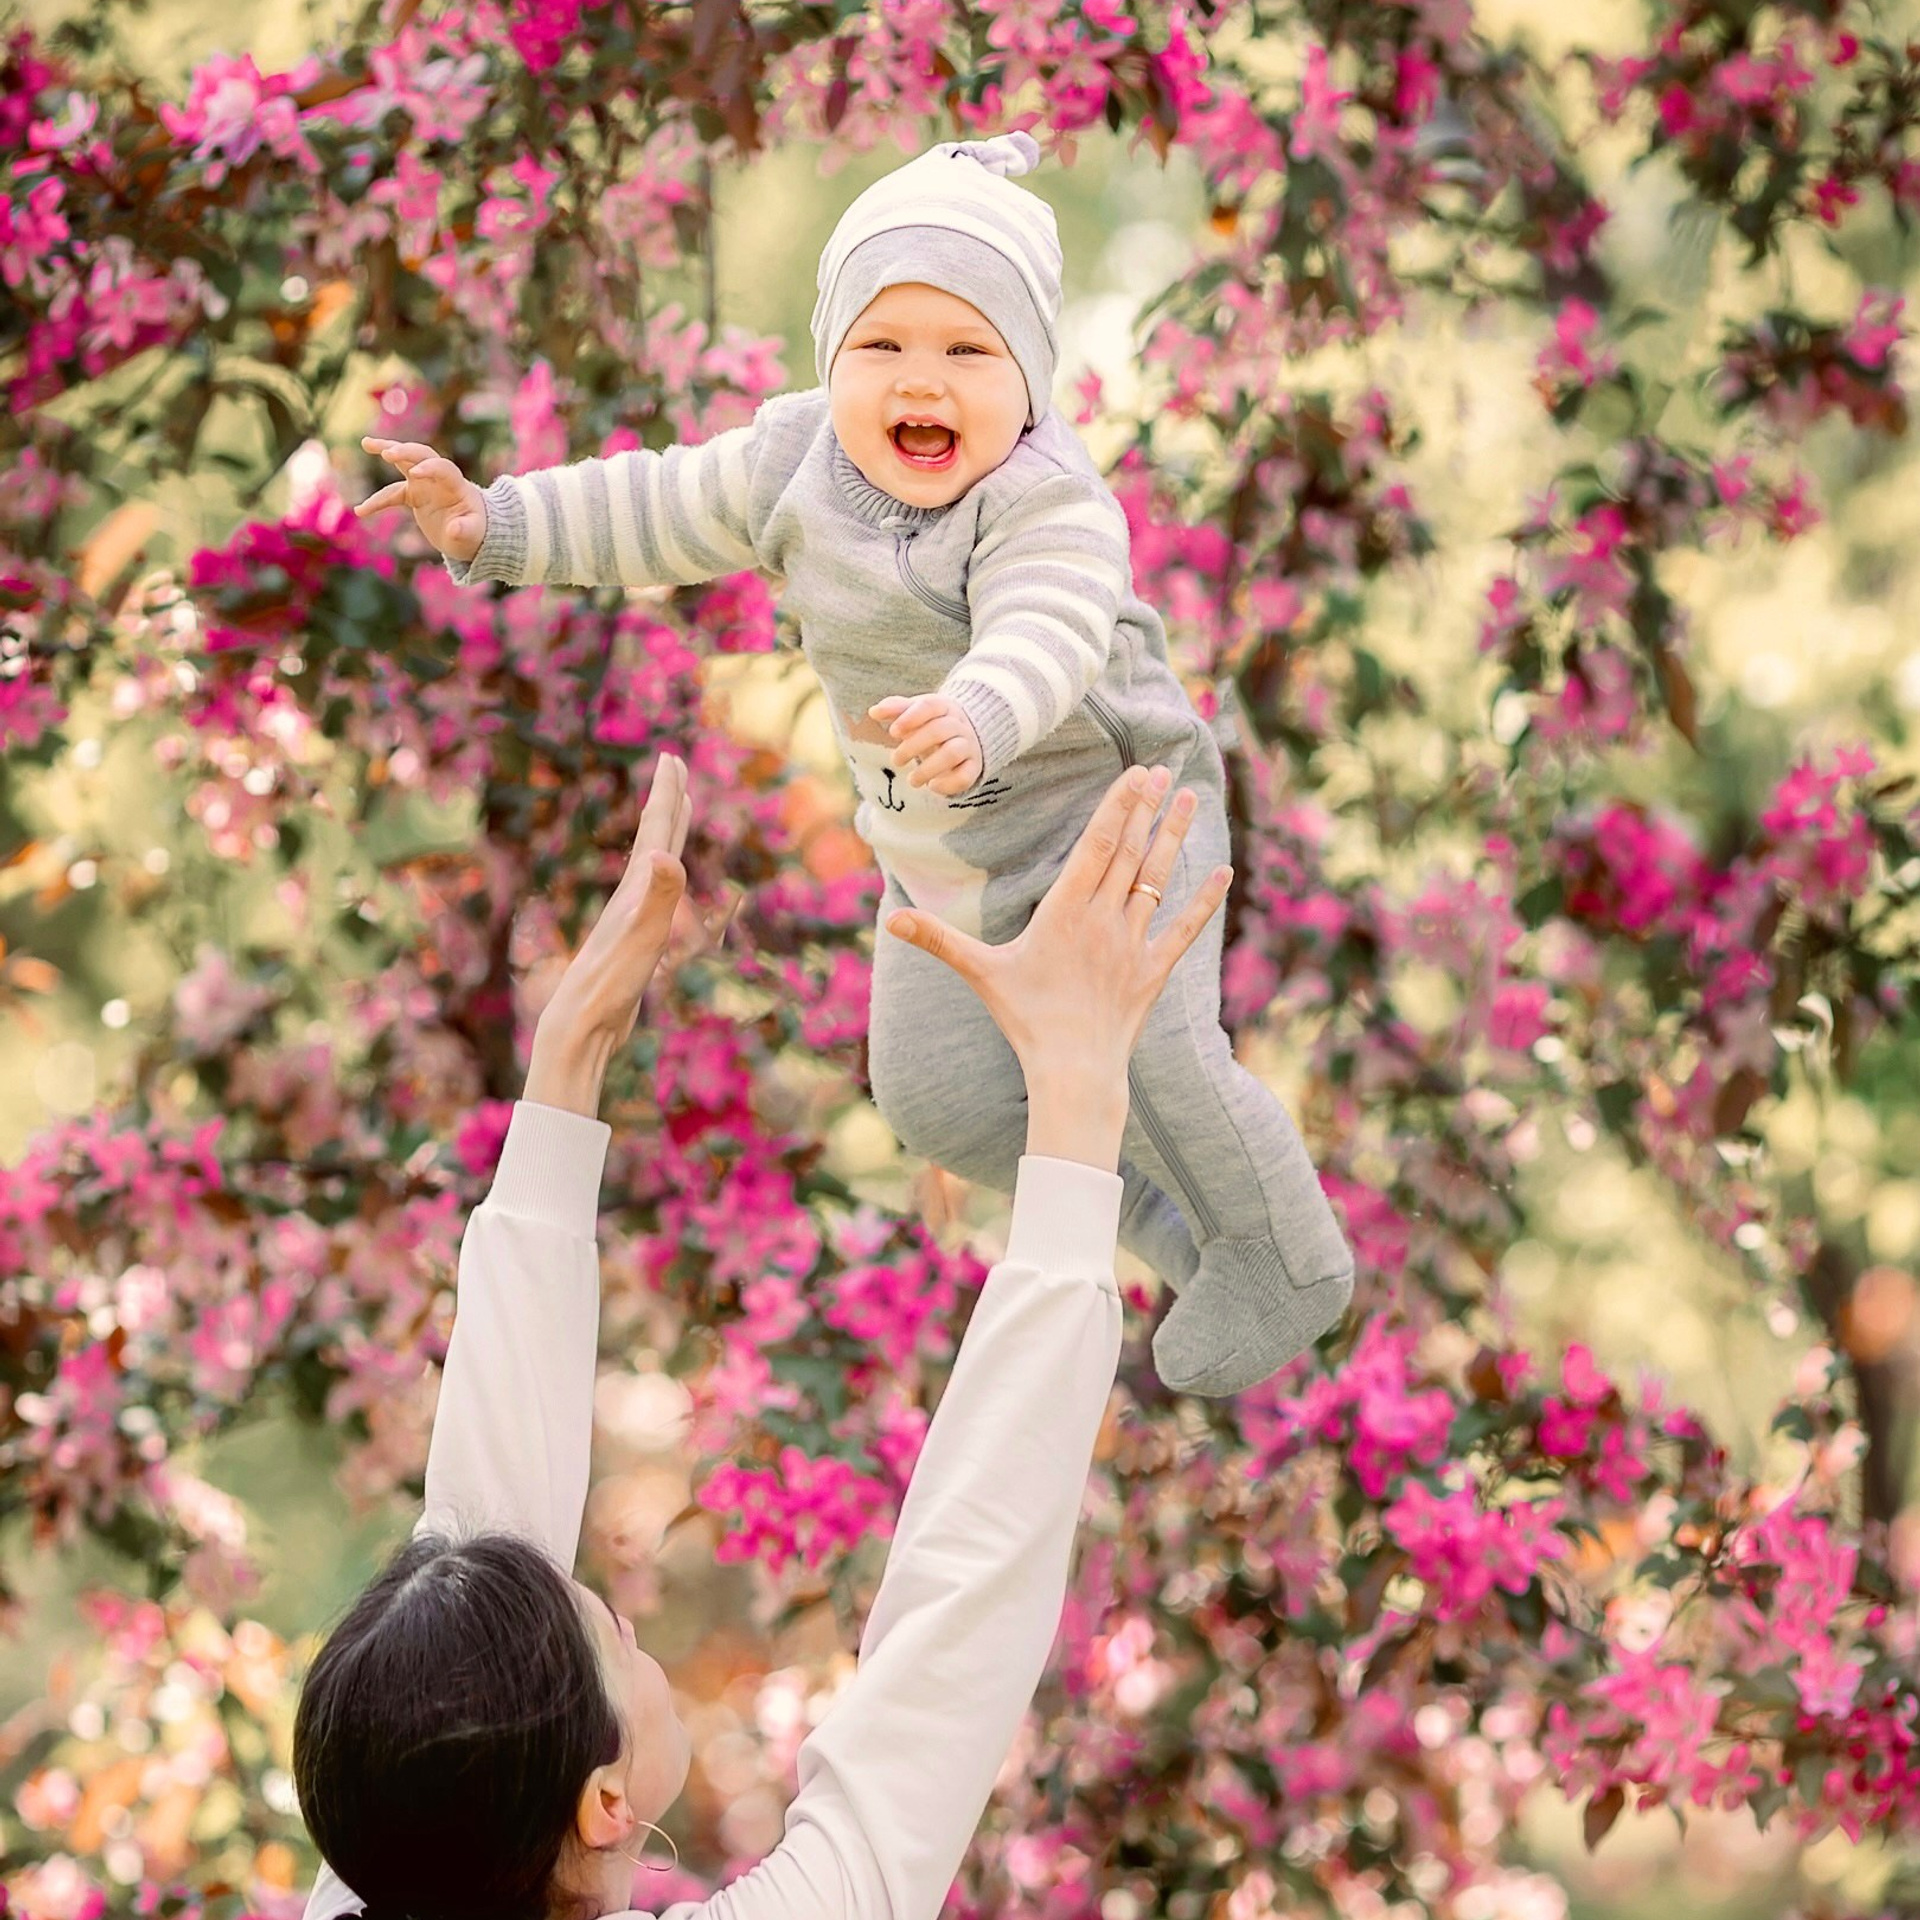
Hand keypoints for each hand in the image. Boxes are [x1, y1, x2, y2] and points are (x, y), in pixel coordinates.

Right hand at [357, 437, 489, 565]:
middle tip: (386, 453)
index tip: (415, 474)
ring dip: (386, 450)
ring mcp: (424, 484)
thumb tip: (454, 530)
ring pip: (404, 462)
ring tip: (365, 442)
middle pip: (421, 455)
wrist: (469, 532)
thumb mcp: (473, 534)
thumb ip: (464, 530)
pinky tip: (360, 511)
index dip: (430, 468)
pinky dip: (377, 502)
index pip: (443, 468)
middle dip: (404, 451)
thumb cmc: (475, 531)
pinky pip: (392, 494)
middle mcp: (438, 478)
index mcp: (456, 484)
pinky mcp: (413, 494)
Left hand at [524, 754, 692, 1117]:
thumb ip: (657, 897)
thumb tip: (666, 854)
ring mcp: (632, 914)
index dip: (667, 794)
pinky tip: (661, 879)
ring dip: (665, 832)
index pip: (656, 829)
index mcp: (637, 886)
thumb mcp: (642, 938)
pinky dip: (663, 874)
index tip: (672, 757)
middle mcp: (633, 894)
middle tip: (673, 764)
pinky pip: (654, 891)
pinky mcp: (634, 938)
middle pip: (652, 836)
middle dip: (666, 800)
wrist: (580, 1024)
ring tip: (674, 811)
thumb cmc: (611, 983)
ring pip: (652, 862)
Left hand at [870, 693, 984, 795]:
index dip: (910, 718)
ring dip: (928, 768)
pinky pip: (966, 775)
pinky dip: (949, 783)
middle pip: (939, 730)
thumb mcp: (914, 712)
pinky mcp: (974, 766)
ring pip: (952, 753)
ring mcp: (968, 745)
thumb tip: (874, 712)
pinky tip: (932, 786)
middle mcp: (959, 725)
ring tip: (912, 780)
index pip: (930, 706)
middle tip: (895, 760)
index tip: (892, 732)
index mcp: (944, 707)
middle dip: (913, 746)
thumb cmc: (931, 723)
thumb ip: (895, 709)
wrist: (964, 737)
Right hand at [883, 766, 1230, 1168]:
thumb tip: (891, 923)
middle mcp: (1105, 919)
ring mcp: (1134, 944)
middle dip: (1147, 808)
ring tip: (1189, 800)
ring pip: (1157, 879)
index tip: (1136, 774)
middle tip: (1164, 770)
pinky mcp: (1154, 970)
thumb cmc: (1026, 1020)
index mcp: (1066, 911)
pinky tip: (1222, 873)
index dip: (1118, 806)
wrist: (1074, 1071)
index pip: (1097, 845)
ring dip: (1173, 838)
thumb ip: (939, 941)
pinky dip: (1204, 901)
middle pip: (1129, 852)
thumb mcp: (981, 974)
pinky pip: (1184, 928)